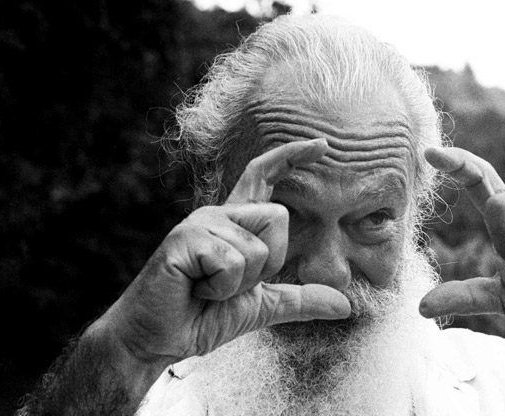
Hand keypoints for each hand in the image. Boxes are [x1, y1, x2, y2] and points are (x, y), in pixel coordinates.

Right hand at [101, 139, 350, 365]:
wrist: (159, 340)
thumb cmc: (203, 317)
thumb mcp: (263, 306)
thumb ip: (302, 300)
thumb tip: (345, 306)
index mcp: (235, 223)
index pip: (264, 176)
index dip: (292, 156)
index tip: (323, 145)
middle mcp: (218, 214)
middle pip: (279, 216)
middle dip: (268, 263)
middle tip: (231, 284)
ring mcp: (200, 223)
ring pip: (258, 246)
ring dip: (241, 283)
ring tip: (208, 289)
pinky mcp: (185, 239)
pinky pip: (233, 261)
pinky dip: (222, 289)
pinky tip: (196, 290)